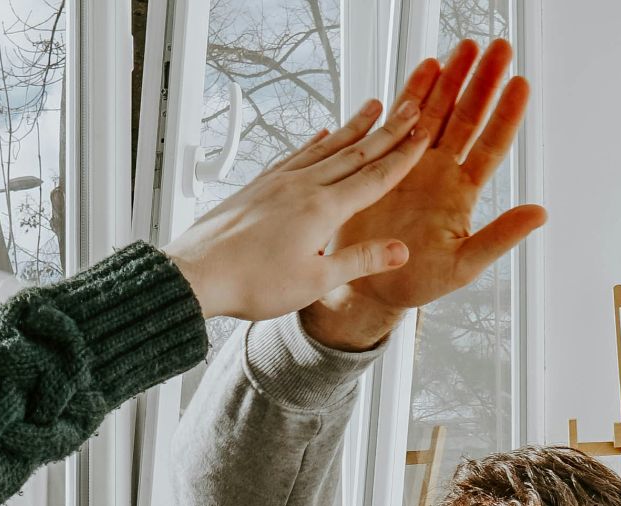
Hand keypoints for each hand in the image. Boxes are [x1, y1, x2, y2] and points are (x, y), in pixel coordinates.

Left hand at [164, 97, 428, 320]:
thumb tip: (401, 250)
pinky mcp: (259, 186)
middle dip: (387, 131)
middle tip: (411, 107)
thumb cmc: (252, 283)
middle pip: (354, 153)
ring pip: (325, 147)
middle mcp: (302, 186)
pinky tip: (320, 134)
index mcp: (322, 209)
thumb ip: (359, 260)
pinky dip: (313, 143)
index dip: (403, 156)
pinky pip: (294, 155)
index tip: (424, 135)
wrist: (196, 274)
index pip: (374, 178)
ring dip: (353, 127)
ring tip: (373, 107)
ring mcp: (278, 182)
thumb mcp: (314, 281)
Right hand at [302, 38, 546, 349]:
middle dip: (482, 82)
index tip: (521, 84)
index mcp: (462, 193)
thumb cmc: (418, 282)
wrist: (369, 285)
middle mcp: (441, 172)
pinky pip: (401, 121)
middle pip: (467, 118)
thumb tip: (541, 213)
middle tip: (499, 48)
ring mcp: (413, 163)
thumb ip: (500, 237)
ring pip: (437, 112)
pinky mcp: (384, 162)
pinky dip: (413, 94)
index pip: (491, 146)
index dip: (506, 115)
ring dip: (452, 79)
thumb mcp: (463, 265)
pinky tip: (426, 67)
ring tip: (465, 46)